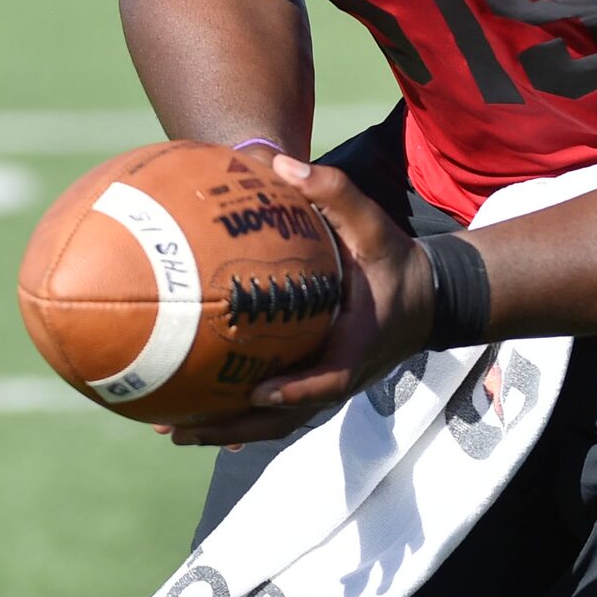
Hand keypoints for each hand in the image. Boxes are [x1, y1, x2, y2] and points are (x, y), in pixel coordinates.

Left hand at [157, 153, 434, 447]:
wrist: (426, 299)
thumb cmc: (394, 262)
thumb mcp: (374, 225)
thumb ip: (335, 193)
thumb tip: (282, 165)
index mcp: (357, 345)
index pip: (328, 379)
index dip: (295, 390)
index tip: (256, 393)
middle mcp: (340, 377)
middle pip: (285, 418)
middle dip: (233, 428)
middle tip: (181, 427)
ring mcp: (326, 386)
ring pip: (274, 423)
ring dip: (225, 431)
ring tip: (171, 430)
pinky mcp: (316, 384)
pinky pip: (274, 411)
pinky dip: (236, 418)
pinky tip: (194, 414)